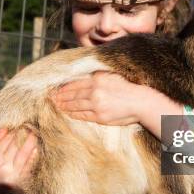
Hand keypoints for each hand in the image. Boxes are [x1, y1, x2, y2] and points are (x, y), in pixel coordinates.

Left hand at [53, 71, 183, 138]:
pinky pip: (83, 115)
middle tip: (51, 98)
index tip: (56, 89)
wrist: (141, 102)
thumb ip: (99, 77)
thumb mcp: (113, 77)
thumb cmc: (129, 89)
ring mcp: (96, 104)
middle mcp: (95, 90)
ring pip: (75, 105)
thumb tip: (86, 78)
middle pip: (73, 94)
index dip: (65, 87)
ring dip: (65, 106)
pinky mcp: (100, 116)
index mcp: (98, 79)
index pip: (76, 83)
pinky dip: (74, 114)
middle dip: (61, 97)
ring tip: (57, 106)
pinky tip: (68, 113)